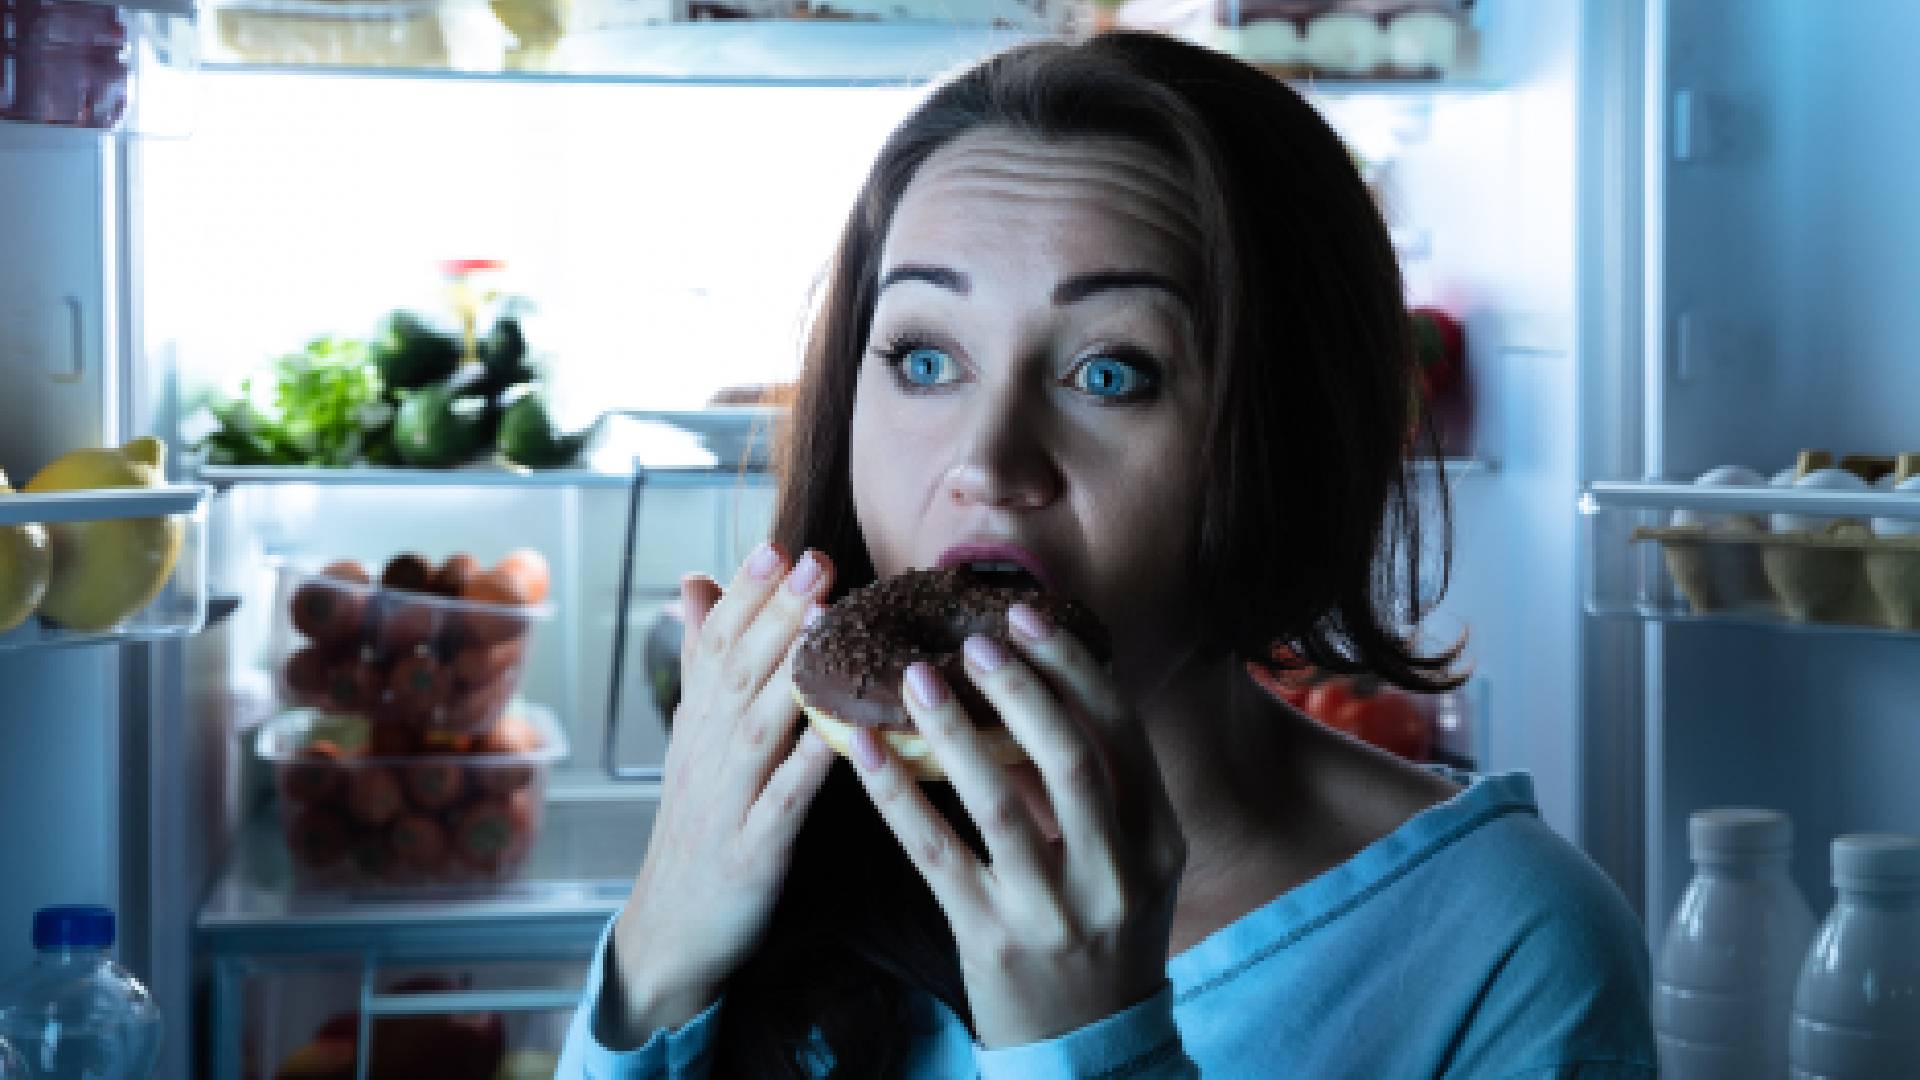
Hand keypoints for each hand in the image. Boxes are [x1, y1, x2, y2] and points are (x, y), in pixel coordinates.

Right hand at [604, 543, 837, 1044]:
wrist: (671, 929)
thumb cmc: (699, 823)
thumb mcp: (695, 737)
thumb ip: (705, 661)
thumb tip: (699, 581)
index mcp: (700, 722)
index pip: (720, 644)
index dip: (748, 594)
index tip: (779, 543)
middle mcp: (709, 751)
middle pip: (740, 671)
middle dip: (776, 614)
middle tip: (815, 560)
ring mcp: (728, 800)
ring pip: (759, 725)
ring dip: (791, 671)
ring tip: (826, 625)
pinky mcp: (752, 851)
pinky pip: (783, 802)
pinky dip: (806, 766)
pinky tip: (836, 735)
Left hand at [846, 601, 1186, 1047]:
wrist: (1089, 1049)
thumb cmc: (1101, 937)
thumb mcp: (1129, 865)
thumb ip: (1099, 790)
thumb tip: (1038, 687)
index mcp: (1157, 839)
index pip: (1121, 732)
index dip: (1073, 666)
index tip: (1025, 616)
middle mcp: (1115, 873)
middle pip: (1068, 755)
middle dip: (1019, 686)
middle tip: (972, 641)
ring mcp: (1053, 911)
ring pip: (998, 802)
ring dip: (951, 730)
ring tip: (912, 679)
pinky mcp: (992, 940)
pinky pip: (936, 853)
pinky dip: (897, 795)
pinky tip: (865, 753)